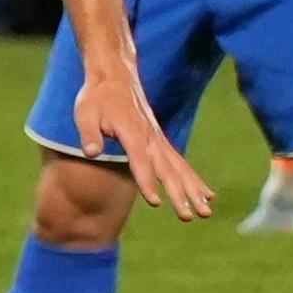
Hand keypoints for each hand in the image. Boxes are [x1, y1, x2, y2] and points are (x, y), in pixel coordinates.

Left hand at [73, 65, 211, 220]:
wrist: (114, 76)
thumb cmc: (97, 97)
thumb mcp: (85, 113)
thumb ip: (89, 134)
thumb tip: (90, 152)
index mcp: (132, 132)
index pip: (140, 161)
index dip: (147, 182)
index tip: (155, 202)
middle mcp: (150, 138)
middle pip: (167, 169)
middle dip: (179, 193)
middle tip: (188, 216)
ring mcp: (158, 139)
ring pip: (179, 168)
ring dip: (193, 190)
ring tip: (206, 212)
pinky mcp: (160, 141)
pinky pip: (180, 162)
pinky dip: (193, 178)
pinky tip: (206, 194)